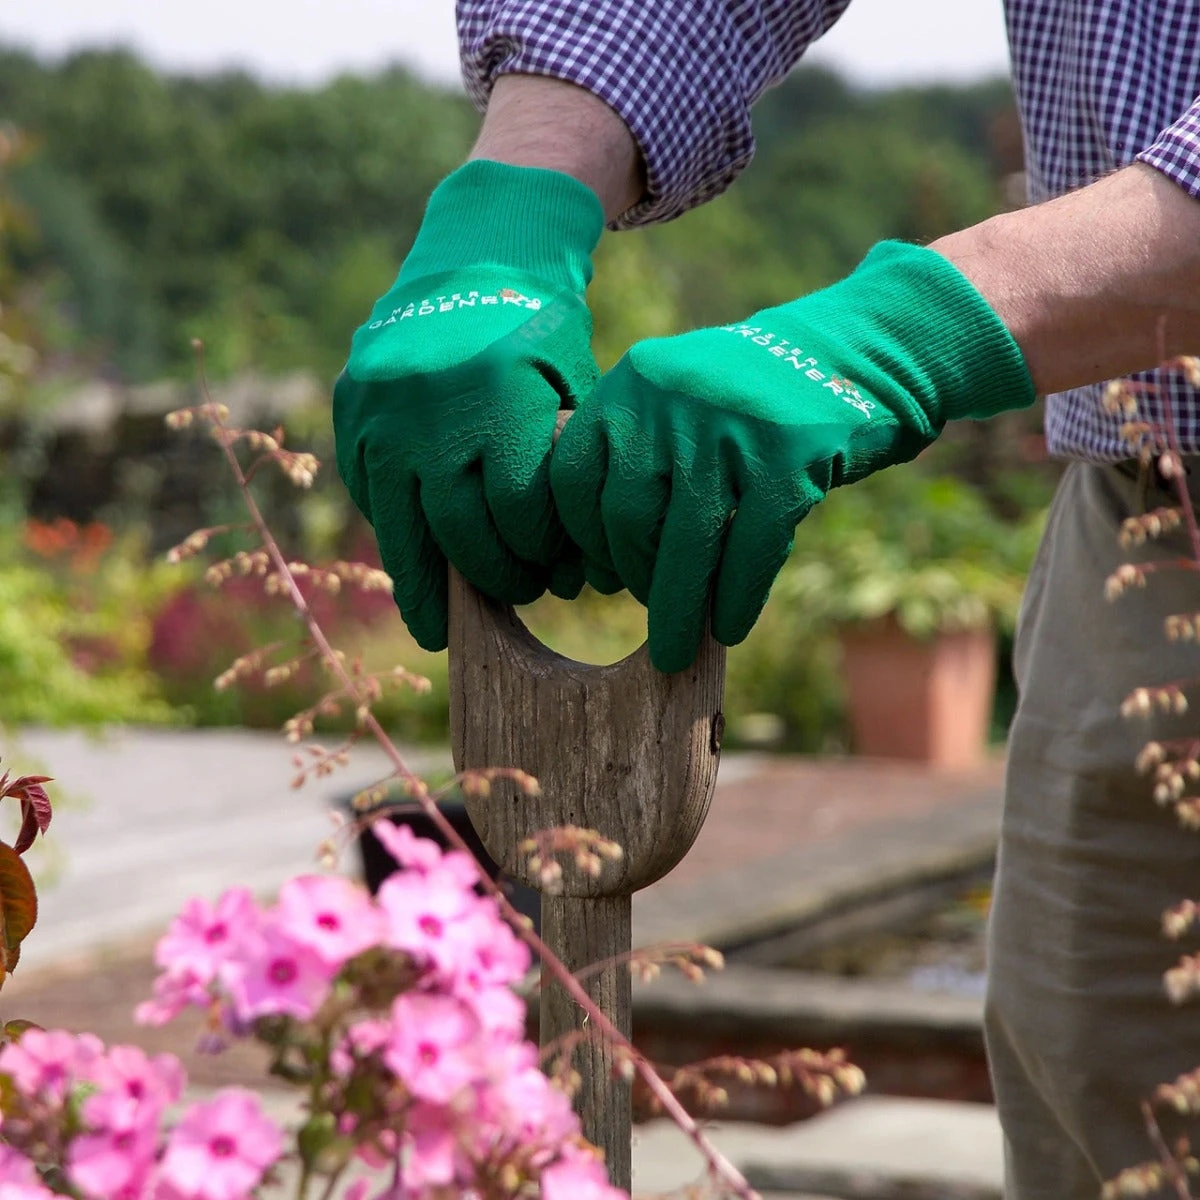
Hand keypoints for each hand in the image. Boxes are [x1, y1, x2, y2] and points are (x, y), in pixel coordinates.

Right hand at [333, 161, 603, 651]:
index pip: (515, 512)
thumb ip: (567, 471)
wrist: (475, 254)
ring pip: (400, 527)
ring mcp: (381, 412)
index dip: (538, 552)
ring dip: (426, 585)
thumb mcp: (575, 387)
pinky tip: (417, 566)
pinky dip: (395, 535)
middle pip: (458, 531)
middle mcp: (430, 408)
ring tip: (442, 625)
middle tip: (516, 595)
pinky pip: (370, 496)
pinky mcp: (352, 413)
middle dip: (492, 577)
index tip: (553, 571)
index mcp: (497, 399)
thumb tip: (573, 573)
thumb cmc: (544, 333)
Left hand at [551, 242, 1034, 672]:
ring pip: (686, 543)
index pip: (573, 477)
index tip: (602, 574)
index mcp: (633, 382)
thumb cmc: (761, 396)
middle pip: (626, 516)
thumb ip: (638, 453)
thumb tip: (603, 562)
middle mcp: (671, 398)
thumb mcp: (682, 397)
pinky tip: (730, 629)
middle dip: (633, 577)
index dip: (582, 537)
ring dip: (676, 609)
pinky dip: (736, 598)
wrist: (866, 351)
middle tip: (648, 607)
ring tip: (674, 651)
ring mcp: (731, 426)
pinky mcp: (790, 455)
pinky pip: (749, 550)